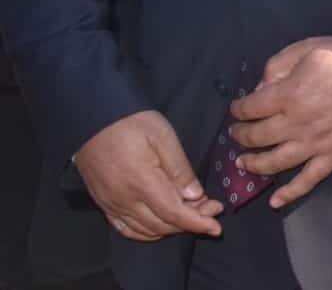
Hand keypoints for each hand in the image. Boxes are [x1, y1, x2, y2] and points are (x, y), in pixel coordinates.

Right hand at [74, 110, 222, 241]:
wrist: (93, 120)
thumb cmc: (132, 123)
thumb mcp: (163, 137)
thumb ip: (180, 169)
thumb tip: (195, 196)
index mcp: (142, 182)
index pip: (173, 214)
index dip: (197, 223)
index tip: (216, 227)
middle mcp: (124, 200)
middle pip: (162, 225)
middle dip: (190, 223)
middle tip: (210, 209)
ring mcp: (111, 205)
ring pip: (145, 230)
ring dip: (171, 228)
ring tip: (191, 212)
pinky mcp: (104, 204)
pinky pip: (126, 229)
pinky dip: (147, 232)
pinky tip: (162, 224)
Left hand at [229, 37, 331, 207]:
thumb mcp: (308, 48)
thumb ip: (278, 64)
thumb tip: (261, 87)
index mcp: (288, 95)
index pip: (250, 108)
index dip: (239, 108)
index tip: (237, 108)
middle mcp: (296, 124)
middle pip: (257, 136)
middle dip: (241, 135)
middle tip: (236, 133)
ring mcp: (315, 143)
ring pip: (275, 162)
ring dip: (254, 164)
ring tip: (243, 162)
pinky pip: (308, 180)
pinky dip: (291, 193)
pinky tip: (275, 202)